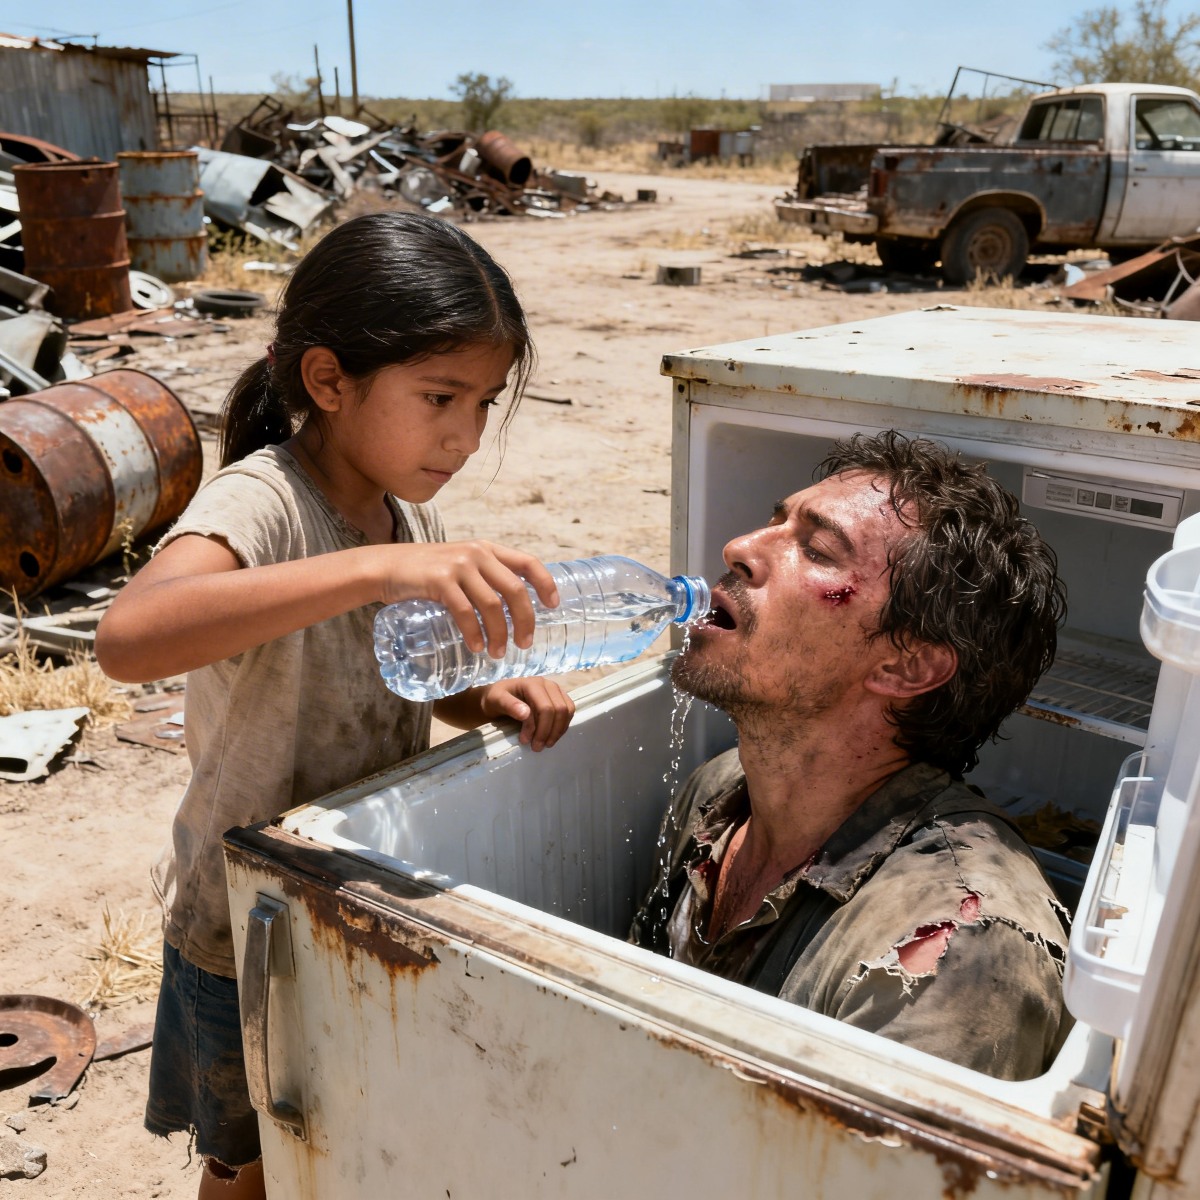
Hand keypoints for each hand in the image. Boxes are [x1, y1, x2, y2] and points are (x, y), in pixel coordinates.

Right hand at [375, 541, 558, 657]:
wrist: (385, 567)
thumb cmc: (424, 573)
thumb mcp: (460, 565)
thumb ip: (482, 577)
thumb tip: (510, 607)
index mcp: (487, 549)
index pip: (528, 563)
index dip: (545, 584)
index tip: (553, 606)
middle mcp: (477, 554)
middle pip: (515, 590)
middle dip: (525, 621)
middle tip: (524, 644)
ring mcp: (459, 566)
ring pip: (492, 605)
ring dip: (499, 634)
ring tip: (498, 653)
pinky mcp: (440, 580)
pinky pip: (465, 612)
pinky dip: (474, 633)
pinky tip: (477, 647)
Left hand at [478, 678, 574, 751]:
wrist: (498, 698)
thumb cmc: (496, 699)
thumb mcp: (496, 701)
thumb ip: (509, 705)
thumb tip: (526, 714)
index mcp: (533, 684)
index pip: (546, 708)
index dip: (541, 728)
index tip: (528, 743)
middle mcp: (548, 684)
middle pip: (559, 710)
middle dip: (550, 732)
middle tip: (537, 747)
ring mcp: (556, 690)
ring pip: (567, 711)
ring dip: (558, 731)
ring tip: (545, 744)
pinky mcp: (559, 697)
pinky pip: (568, 712)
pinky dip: (561, 726)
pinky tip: (551, 736)